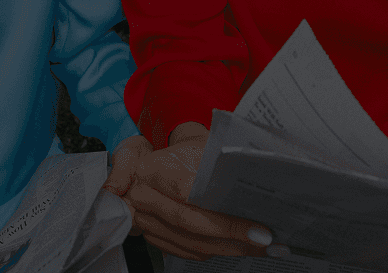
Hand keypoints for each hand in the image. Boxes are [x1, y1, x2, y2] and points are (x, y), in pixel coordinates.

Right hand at [104, 122, 276, 261]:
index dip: (219, 212)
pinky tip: (240, 248)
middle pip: (191, 222)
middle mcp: (142, 199)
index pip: (186, 193)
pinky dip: (215, 252)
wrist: (156, 157)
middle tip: (265, 238)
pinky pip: (187, 250)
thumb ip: (168, 152)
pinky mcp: (155, 235)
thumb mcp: (175, 136)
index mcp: (148, 170)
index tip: (253, 221)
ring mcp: (147, 222)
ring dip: (229, 248)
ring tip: (261, 246)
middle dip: (232, 234)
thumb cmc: (172, 148)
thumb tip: (123, 186)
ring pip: (192, 242)